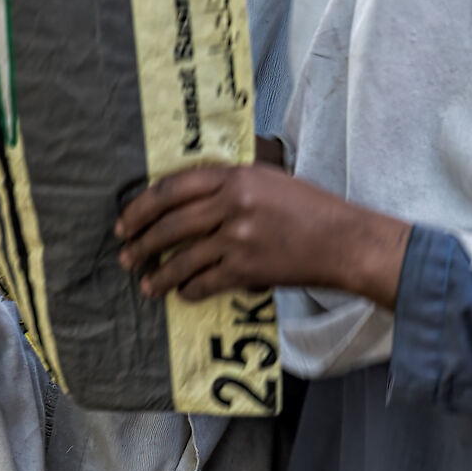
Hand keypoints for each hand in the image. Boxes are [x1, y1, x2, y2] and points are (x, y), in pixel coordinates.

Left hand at [115, 162, 410, 305]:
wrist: (346, 241)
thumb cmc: (310, 208)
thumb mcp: (267, 179)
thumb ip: (228, 183)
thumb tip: (184, 197)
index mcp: (235, 177)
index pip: (171, 188)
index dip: (140, 206)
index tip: (125, 221)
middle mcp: (232, 205)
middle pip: (170, 224)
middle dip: (141, 242)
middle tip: (125, 255)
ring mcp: (239, 239)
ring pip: (183, 258)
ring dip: (158, 274)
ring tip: (145, 283)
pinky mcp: (248, 270)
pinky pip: (205, 282)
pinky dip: (189, 289)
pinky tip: (181, 293)